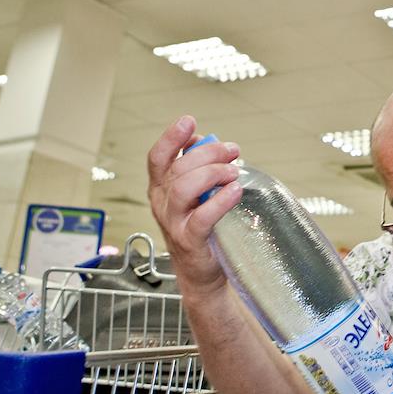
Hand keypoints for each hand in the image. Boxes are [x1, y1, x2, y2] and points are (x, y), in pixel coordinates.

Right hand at [147, 115, 242, 298]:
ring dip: (212, 173)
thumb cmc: (202, 228)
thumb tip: (207, 141)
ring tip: (234, 172)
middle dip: (208, 153)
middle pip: (178, 168)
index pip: (158, 158)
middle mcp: (162, 203)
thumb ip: (198, 169)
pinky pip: (202, 217)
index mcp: (161, 189)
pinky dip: (220, 201)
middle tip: (233, 151)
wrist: (201, 272)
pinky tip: (235, 191)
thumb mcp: (196, 195)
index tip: (189, 121)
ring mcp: (173, 223)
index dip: (171, 137)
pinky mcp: (189, 240)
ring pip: (183, 188)